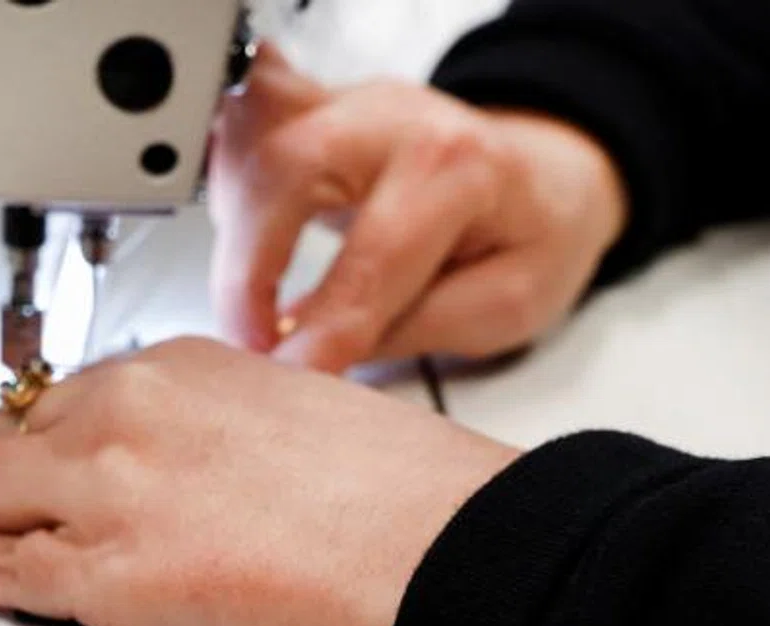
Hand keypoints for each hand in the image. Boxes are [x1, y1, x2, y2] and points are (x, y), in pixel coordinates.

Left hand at [0, 339, 517, 625]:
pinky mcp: (108, 572)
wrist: (441, 556)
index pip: (75, 393)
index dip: (17, 416)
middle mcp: (136, 413)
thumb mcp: (307, 425)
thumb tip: (204, 477)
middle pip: (6, 430)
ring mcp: (112, 490)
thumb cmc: (409, 505)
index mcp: (192, 368)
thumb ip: (230, 440)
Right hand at [209, 45, 627, 371]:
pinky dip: (225, 189)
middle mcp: (395, 120)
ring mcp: (346, 105)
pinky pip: (239, 129)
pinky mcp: (311, 109)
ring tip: (247, 297)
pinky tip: (239, 241)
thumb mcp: (503, 305)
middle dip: (248, 269)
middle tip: (249, 340)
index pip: (371, 256)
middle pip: (286, 167)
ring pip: (248, 137)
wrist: (544, 181)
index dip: (321, 329)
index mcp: (459, 168)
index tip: (288, 376)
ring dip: (232, 227)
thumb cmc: (530, 239)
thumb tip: (308, 357)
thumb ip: (404, 330)